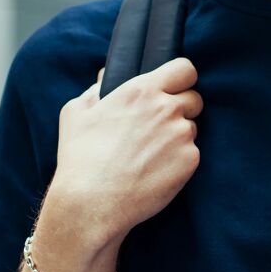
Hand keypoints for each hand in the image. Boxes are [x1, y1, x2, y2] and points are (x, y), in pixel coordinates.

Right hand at [47, 57, 202, 245]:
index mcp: (142, 90)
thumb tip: (105, 78)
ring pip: (191, 128)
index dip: (181, 78)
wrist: (93, 202)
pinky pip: (191, 154)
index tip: (174, 87)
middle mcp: (167, 108)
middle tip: (159, 125)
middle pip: (194, 98)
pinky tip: (154, 170)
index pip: (184, 69)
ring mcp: (181, 135)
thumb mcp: (76, 113)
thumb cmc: (80, 157)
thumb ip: (95, 90)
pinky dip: (178, 161)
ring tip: (149, 154)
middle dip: (182, 108)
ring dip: (178, 136)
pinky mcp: (189, 161)